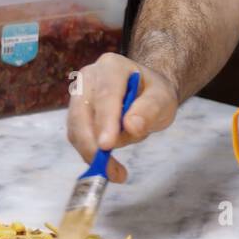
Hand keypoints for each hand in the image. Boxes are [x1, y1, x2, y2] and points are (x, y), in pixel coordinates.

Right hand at [65, 53, 179, 181]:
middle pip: (81, 112)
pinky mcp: (76, 113)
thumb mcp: (163, 99)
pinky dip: (90, 154)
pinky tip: (109, 167)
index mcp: (112, 67)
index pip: (106, 94)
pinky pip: (77, 136)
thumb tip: (131, 126)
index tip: (107, 145)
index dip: (105, 121)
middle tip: (109, 169)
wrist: (145, 94)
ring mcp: (79, 95)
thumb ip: (150, 110)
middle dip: (91, 143)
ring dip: (91, 153)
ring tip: (116, 172)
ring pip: (75, 127)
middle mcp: (89, 77)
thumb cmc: (155, 94)